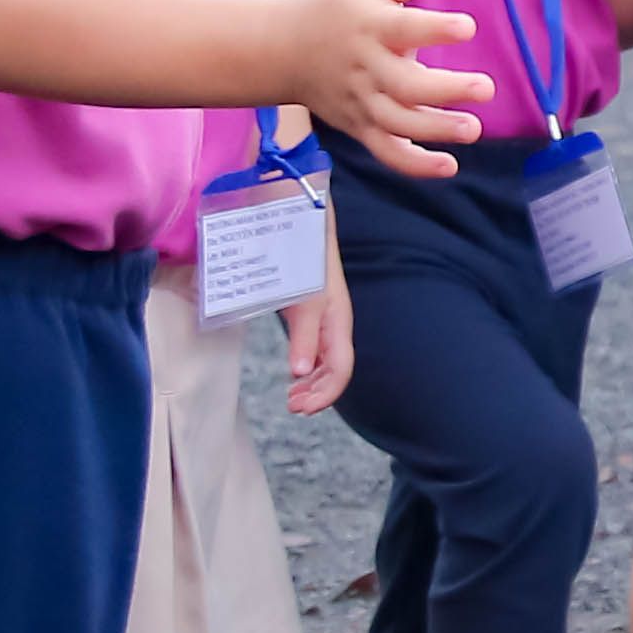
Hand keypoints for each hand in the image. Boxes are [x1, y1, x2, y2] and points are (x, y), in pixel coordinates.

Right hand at [273, 0, 487, 169]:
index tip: (467, 28)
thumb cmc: (334, 13)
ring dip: (436, 130)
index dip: (435, 29)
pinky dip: (414, 165)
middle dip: (447, 90)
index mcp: (369, 28)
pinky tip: (449, 166)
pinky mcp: (359, 127)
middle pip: (406, 86)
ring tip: (474, 129)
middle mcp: (365, 69)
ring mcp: (361, 103)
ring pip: (398, 124)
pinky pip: (385, 151)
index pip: (404, 29)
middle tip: (487, 88)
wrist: (279, 52)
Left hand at [280, 244, 355, 415]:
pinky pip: (315, 346)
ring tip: (292, 396)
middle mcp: (335, 323)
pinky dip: (305, 365)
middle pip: (336, 369)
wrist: (302, 223)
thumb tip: (300, 373)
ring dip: (311, 382)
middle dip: (317, 393)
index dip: (325, 394)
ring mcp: (324, 317)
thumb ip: (303, 336)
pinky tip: (294, 371)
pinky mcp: (311, 309)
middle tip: (292, 406)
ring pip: (326, 360)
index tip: (301, 409)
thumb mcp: (304, 300)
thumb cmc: (306, 259)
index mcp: (338, 322)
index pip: (340, 370)